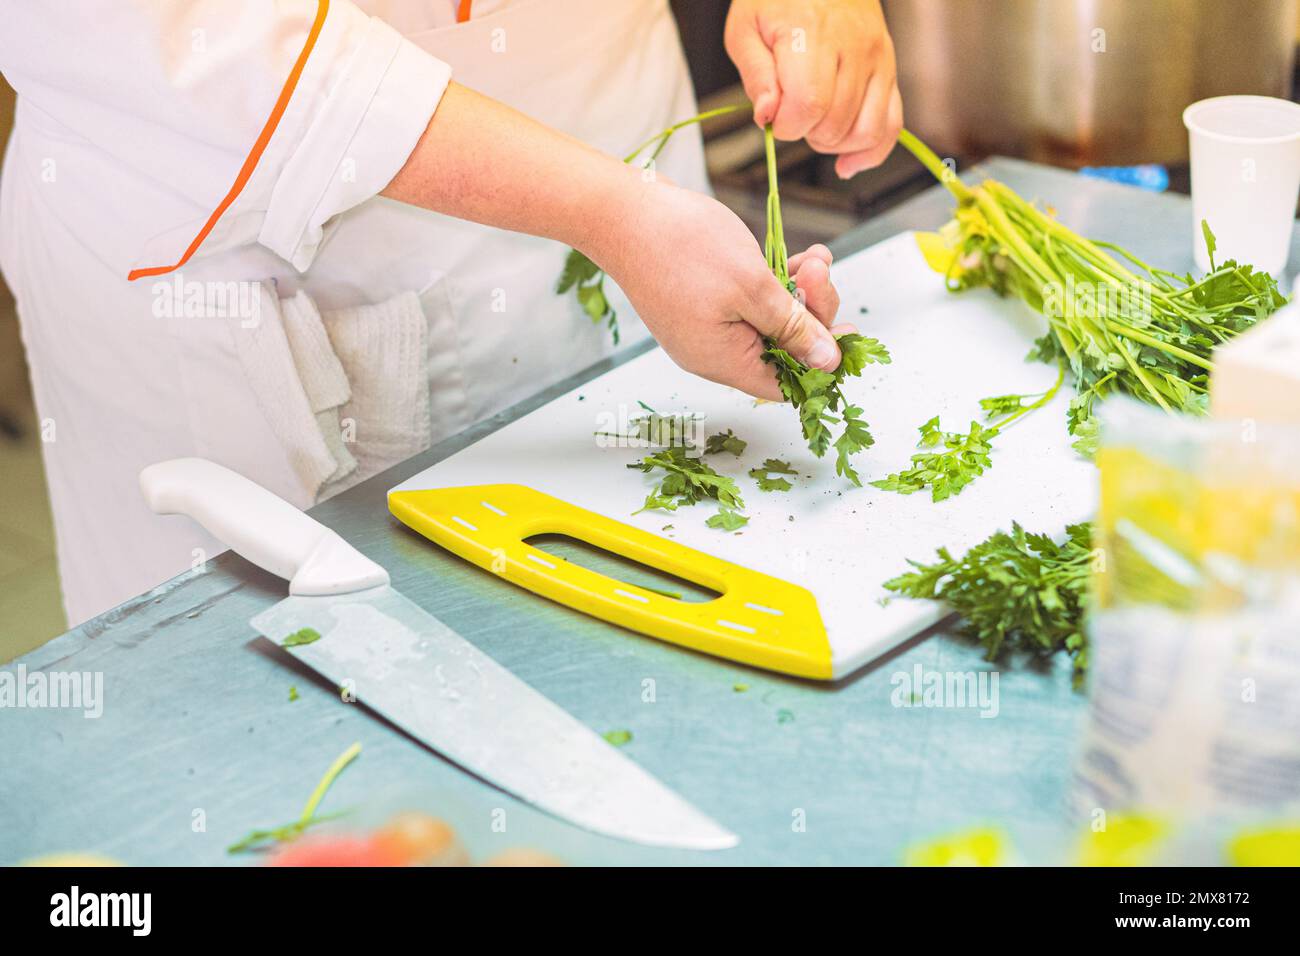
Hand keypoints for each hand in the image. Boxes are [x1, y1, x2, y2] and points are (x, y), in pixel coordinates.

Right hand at [592, 179, 849, 400]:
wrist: (624, 212)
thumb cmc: (683, 246)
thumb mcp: (753, 287)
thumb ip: (794, 327)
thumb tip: (827, 362)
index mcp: (723, 361)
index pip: (786, 385)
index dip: (821, 363)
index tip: (847, 330)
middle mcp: (713, 353)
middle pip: (781, 352)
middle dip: (812, 313)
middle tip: (822, 271)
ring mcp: (705, 328)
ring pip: (769, 323)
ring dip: (798, 292)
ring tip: (815, 257)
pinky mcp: (701, 303)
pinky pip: (749, 305)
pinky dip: (775, 283)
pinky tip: (796, 256)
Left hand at [725, 0, 902, 177]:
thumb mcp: (746, 28)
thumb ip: (755, 75)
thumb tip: (767, 115)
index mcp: (812, 34)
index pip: (808, 104)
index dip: (786, 125)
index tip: (774, 116)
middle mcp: (853, 46)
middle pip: (835, 123)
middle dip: (806, 134)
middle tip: (791, 113)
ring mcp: (877, 59)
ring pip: (866, 131)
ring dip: (834, 144)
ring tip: (814, 127)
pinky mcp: (890, 70)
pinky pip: (892, 125)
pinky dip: (870, 153)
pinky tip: (847, 162)